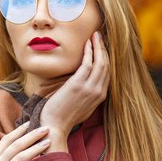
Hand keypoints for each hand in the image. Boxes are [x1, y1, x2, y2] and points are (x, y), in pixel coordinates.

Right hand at [0, 123, 50, 160]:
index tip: (28, 124)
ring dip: (36, 146)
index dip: (17, 131)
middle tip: (45, 128)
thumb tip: (6, 156)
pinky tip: (42, 160)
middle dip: (31, 135)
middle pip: (16, 145)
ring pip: (21, 156)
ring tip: (48, 140)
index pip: (5, 140)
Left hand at [40, 31, 109, 152]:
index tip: (102, 46)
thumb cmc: (62, 116)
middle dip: (104, 49)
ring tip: (95, 34)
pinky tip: (87, 42)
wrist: (54, 126)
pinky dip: (89, 51)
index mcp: (100, 96)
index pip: (107, 73)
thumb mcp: (80, 105)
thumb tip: (83, 84)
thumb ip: (86, 94)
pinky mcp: (78, 85)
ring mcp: (90, 88)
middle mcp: (99, 92)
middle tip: (100, 36)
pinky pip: (88, 63)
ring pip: (100, 62)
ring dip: (98, 46)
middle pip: (107, 65)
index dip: (106, 57)